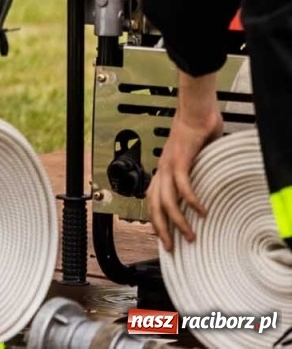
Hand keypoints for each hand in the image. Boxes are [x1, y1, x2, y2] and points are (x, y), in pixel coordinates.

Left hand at [149, 71, 223, 250]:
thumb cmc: (196, 129)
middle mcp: (162, 169)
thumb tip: (205, 185)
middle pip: (154, 206)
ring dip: (178, 222)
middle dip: (161, 230)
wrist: (195, 108)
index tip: (162, 237)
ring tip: (190, 236)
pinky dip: (191, 201)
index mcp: (163, 169)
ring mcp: (169, 164)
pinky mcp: (181, 159)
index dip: (155, 220)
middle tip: (171, 248)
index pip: (152, 200)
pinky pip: (183, 185)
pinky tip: (201, 212)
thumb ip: (196, 172)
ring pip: (166, 200)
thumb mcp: (194, 157)